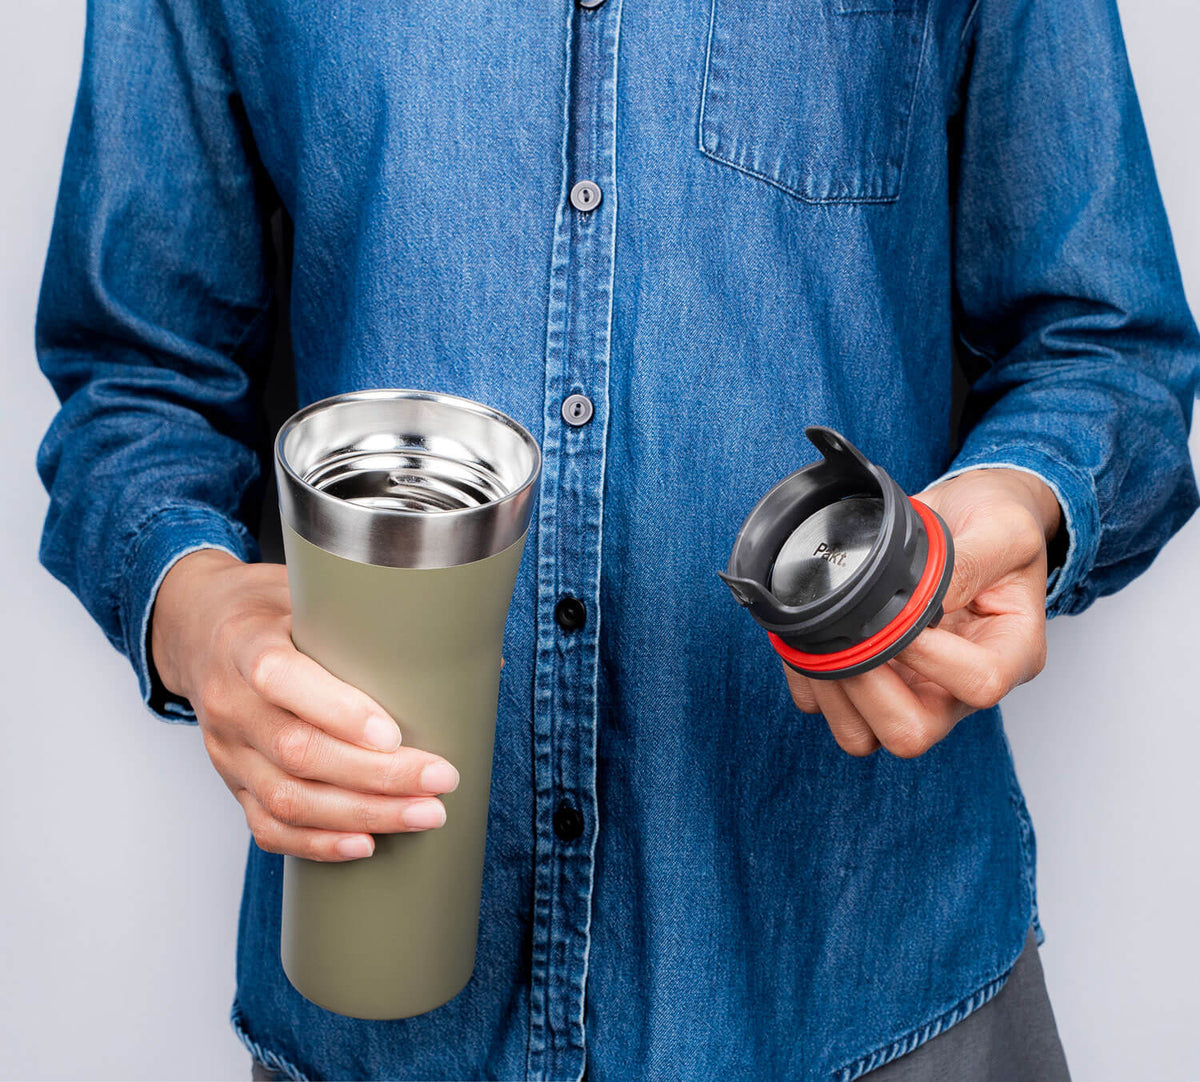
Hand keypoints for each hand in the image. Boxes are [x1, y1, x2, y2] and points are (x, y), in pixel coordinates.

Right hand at [150, 550, 459, 860]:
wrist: (198, 628)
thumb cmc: (273, 609)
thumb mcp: (310, 592)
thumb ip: (376, 620)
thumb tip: (476, 660)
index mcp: (246, 644)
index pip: (282, 679)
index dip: (338, 711)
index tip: (395, 733)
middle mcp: (230, 702)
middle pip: (297, 752)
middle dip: (376, 775)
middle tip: (441, 779)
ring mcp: (227, 750)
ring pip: (287, 798)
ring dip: (361, 815)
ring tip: (424, 815)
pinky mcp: (232, 782)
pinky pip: (267, 825)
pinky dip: (316, 843)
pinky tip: (364, 846)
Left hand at [784, 469, 1061, 757]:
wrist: (965, 516)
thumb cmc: (993, 524)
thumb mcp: (1003, 528)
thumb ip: (970, 561)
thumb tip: (920, 598)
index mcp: (1010, 653)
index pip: (980, 685)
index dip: (931, 657)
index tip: (901, 612)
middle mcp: (958, 688)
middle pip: (912, 732)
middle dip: (869, 687)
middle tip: (852, 633)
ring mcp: (912, 692)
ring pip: (863, 735)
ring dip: (833, 692)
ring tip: (828, 638)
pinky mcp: (872, 686)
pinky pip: (825, 708)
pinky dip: (808, 680)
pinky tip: (813, 637)